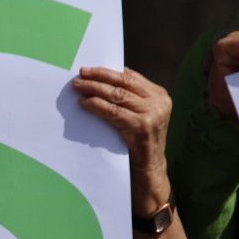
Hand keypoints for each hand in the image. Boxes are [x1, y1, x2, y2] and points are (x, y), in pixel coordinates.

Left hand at [73, 66, 173, 212]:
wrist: (150, 169)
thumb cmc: (141, 141)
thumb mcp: (142, 114)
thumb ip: (133, 97)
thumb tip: (111, 76)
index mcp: (160, 95)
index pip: (130, 77)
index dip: (108, 72)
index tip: (90, 70)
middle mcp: (159, 102)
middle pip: (122, 83)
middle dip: (99, 77)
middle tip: (80, 74)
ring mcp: (152, 114)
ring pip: (116, 95)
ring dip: (94, 89)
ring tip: (78, 87)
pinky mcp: (141, 126)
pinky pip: (113, 111)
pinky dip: (96, 105)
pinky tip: (85, 103)